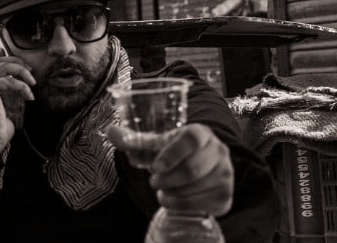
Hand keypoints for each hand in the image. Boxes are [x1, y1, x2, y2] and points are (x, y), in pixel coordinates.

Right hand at [0, 54, 34, 156]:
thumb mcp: (3, 106)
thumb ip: (6, 93)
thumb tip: (18, 84)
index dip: (2, 58)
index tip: (18, 60)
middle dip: (15, 62)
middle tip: (29, 69)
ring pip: (3, 65)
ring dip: (21, 71)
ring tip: (32, 81)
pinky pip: (9, 81)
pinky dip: (22, 87)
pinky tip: (29, 97)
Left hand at [106, 123, 233, 215]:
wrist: (194, 170)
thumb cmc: (171, 153)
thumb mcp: (153, 145)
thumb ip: (131, 139)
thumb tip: (110, 131)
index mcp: (201, 133)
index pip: (191, 139)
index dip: (172, 153)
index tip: (155, 167)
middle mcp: (219, 151)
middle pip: (192, 169)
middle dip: (166, 179)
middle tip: (154, 180)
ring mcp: (226, 174)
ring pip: (195, 188)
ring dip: (171, 191)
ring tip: (163, 187)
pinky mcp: (226, 196)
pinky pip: (200, 204)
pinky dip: (179, 205)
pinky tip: (171, 198)